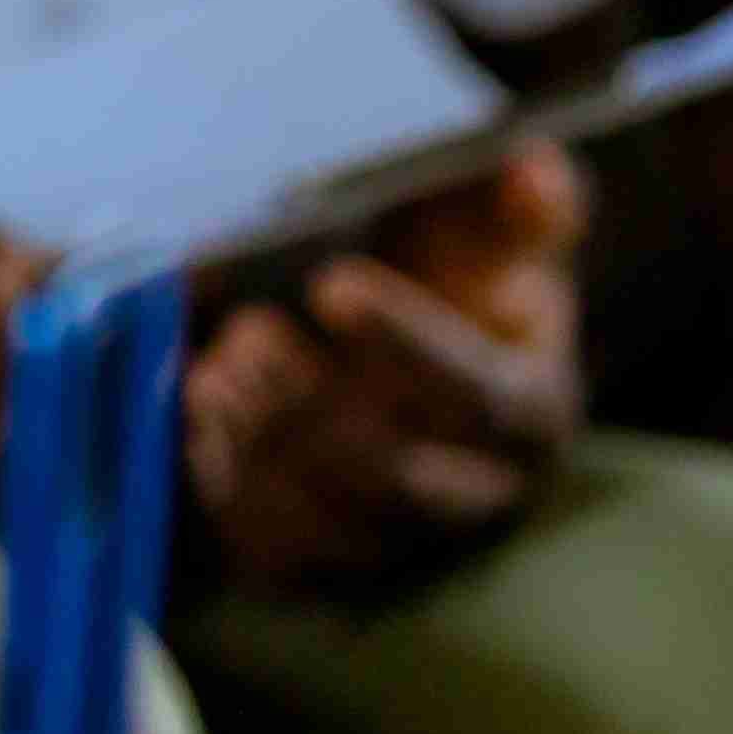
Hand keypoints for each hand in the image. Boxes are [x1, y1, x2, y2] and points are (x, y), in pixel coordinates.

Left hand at [185, 144, 587, 601]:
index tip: (332, 285)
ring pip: (333, 531)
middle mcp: (476, 495)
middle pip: (400, 483)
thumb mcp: (501, 227)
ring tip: (216, 372)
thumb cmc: (459, 278)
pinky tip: (198, 419)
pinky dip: (228, 492)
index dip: (407, 344)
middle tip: (252, 335)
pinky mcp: (331, 561)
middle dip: (315, 413)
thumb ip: (531, 202)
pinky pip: (276, 556)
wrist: (408, 346)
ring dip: (262, 454)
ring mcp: (401, 539)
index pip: (482, 397)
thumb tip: (534, 171)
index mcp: (532, 411)